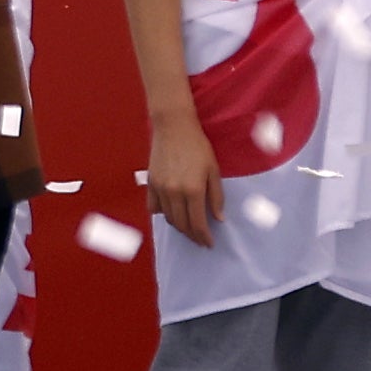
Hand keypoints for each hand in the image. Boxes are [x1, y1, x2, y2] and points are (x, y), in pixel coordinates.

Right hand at [145, 109, 226, 246]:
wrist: (174, 127)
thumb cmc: (198, 146)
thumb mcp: (214, 170)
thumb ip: (216, 196)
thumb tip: (219, 218)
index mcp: (193, 190)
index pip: (198, 223)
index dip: (204, 237)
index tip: (209, 243)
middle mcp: (174, 193)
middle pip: (182, 224)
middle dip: (192, 235)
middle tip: (200, 239)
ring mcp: (160, 189)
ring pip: (168, 218)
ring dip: (179, 226)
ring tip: (188, 228)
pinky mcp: (151, 183)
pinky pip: (154, 207)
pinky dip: (163, 214)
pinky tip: (171, 214)